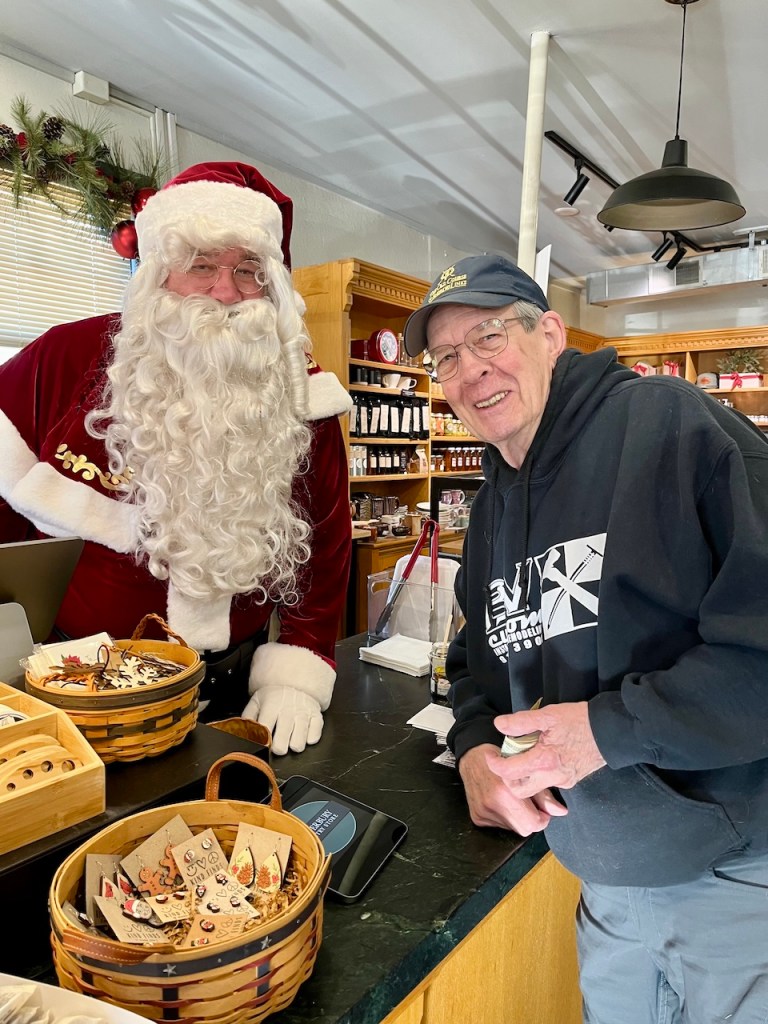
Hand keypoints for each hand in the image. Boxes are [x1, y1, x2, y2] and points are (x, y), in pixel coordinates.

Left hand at [242, 685, 323, 755]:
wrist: (296, 682)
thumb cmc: (275, 696)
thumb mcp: (257, 701)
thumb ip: (247, 717)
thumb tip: (240, 733)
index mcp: (272, 706)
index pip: (264, 731)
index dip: (262, 743)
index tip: (262, 747)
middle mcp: (288, 711)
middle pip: (282, 742)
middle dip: (278, 749)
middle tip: (276, 746)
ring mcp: (304, 714)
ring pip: (299, 743)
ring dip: (293, 745)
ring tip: (289, 740)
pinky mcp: (317, 717)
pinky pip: (314, 737)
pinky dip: (309, 739)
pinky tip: (302, 735)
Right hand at [458, 744, 567, 834]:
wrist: (472, 756)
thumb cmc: (501, 757)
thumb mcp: (525, 769)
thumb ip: (543, 793)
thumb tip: (560, 811)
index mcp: (505, 791)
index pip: (533, 823)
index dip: (542, 818)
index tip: (543, 809)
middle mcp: (492, 804)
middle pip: (524, 830)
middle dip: (531, 821)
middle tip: (531, 806)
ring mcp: (483, 812)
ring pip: (512, 829)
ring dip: (518, 818)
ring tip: (514, 800)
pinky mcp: (477, 817)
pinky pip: (500, 826)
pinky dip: (506, 817)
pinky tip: (503, 802)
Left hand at [489, 701, 605, 798]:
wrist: (610, 731)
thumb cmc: (580, 720)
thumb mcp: (548, 715)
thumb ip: (521, 722)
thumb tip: (499, 725)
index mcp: (544, 761)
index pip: (509, 773)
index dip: (494, 764)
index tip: (491, 755)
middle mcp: (553, 777)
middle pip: (519, 790)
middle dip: (507, 778)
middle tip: (506, 760)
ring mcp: (563, 782)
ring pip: (534, 788)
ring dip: (523, 776)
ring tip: (523, 754)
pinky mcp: (571, 781)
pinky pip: (548, 783)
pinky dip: (538, 774)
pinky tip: (541, 756)